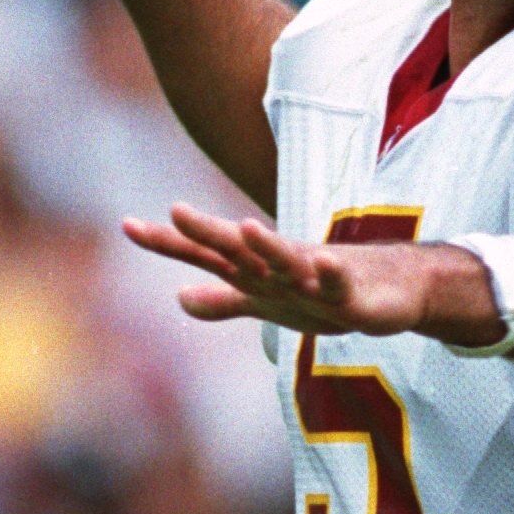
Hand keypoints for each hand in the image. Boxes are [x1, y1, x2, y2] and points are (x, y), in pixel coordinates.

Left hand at [122, 205, 504, 345]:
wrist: (388, 291)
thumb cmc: (321, 293)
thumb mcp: (265, 303)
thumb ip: (223, 300)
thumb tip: (177, 299)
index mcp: (255, 269)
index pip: (203, 253)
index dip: (167, 243)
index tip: (126, 226)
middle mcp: (278, 264)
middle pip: (237, 248)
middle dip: (209, 232)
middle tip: (174, 210)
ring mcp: (313, 275)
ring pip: (286, 259)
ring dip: (267, 244)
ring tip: (244, 228)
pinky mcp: (348, 292)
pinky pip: (338, 283)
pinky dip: (330, 273)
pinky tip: (322, 264)